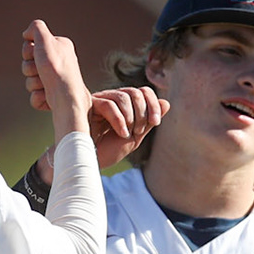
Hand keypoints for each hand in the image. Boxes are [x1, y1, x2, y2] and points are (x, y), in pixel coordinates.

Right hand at [21, 21, 87, 137]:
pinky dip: (38, 97)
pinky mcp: (51, 97)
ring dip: (34, 83)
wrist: (67, 97)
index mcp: (59, 47)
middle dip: (30, 68)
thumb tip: (27, 34)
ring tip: (46, 84)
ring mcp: (54, 81)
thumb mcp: (46, 40)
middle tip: (42, 71)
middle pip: (27, 64)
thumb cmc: (57, 68)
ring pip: (30, 81)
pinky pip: (34, 97)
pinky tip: (48, 96)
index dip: (29, 51)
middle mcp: (57, 63)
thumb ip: (36, 28)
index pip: (30, 46)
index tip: (37, 54)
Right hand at [28, 85, 167, 183]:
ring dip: (132, 117)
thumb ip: (148, 121)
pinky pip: (109, 105)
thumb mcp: (134, 138)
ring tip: (128, 134)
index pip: (143, 91)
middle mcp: (113, 100)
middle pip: (136, 92)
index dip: (153, 104)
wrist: (87, 162)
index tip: (156, 122)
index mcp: (125, 106)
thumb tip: (167, 102)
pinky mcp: (89, 106)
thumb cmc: (107, 151)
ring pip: (124, 96)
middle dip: (143, 112)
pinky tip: (121, 133)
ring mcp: (101, 101)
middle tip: (139, 131)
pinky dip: (119, 120)